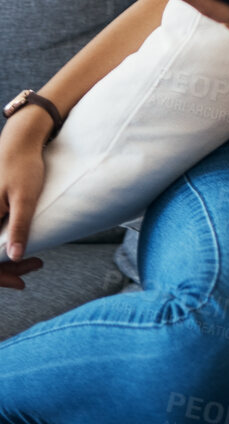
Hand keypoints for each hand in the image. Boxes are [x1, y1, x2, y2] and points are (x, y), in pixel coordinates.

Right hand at [0, 117, 48, 280]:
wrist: (19, 142)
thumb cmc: (24, 166)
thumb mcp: (25, 198)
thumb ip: (19, 227)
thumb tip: (14, 256)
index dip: (2, 275)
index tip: (21, 282)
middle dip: (5, 271)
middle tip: (31, 271)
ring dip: (4, 261)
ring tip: (31, 264)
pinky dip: (2, 245)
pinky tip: (17, 248)